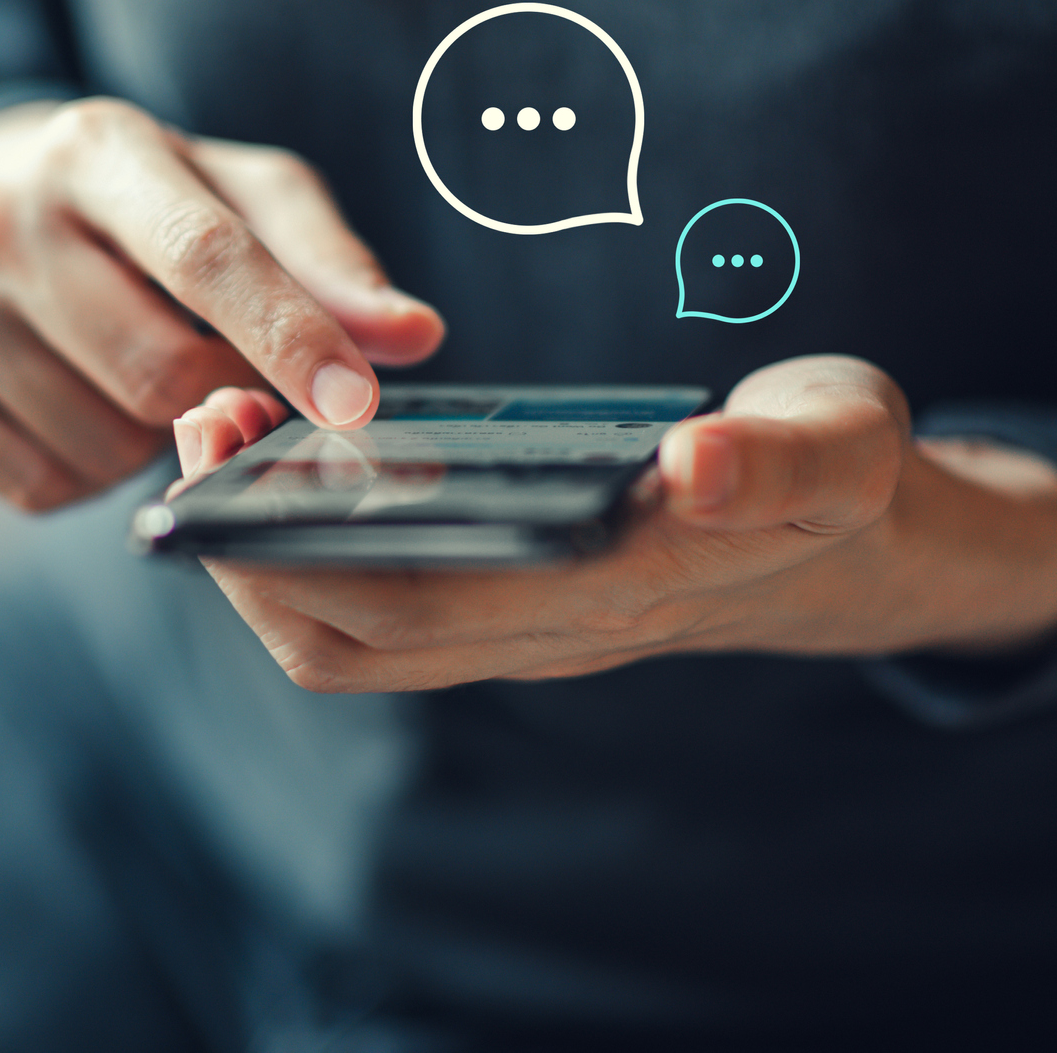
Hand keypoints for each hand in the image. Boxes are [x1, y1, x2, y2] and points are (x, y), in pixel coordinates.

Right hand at [0, 98, 444, 509]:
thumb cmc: (150, 208)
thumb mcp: (243, 198)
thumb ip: (331, 265)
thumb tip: (413, 336)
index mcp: (94, 147)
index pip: (207, 255)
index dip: (290, 338)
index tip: (358, 405)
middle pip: (159, 373)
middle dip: (219, 396)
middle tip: (220, 366)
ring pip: (103, 445)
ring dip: (150, 439)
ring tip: (130, 368)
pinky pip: (40, 487)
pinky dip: (84, 470)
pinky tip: (75, 401)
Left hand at [188, 356, 1056, 691]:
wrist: (854, 545)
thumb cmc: (836, 475)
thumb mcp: (842, 444)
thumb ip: (783, 459)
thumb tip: (699, 466)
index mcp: (613, 590)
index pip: (417, 603)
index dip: (302, 544)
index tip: (235, 440)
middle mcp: (548, 632)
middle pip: (349, 635)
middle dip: (246, 543)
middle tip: (202, 416)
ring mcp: (522, 632)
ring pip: (349, 640)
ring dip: (262, 554)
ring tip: (228, 432)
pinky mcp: (510, 608)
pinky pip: (374, 613)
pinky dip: (306, 553)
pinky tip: (292, 462)